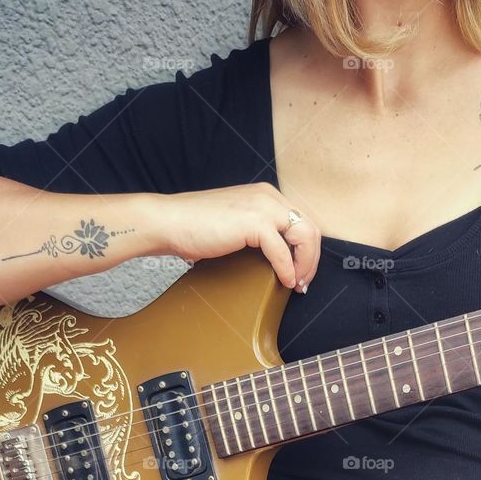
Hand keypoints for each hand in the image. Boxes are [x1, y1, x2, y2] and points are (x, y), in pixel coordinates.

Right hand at [157, 184, 320, 291]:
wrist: (169, 222)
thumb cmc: (195, 228)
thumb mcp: (236, 226)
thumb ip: (259, 233)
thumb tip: (279, 258)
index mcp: (265, 196)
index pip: (302, 222)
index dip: (307, 251)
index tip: (300, 274)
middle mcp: (268, 196)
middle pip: (310, 228)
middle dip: (311, 260)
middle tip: (302, 283)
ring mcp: (262, 207)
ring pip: (304, 236)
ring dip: (304, 265)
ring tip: (295, 284)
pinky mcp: (254, 222)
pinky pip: (283, 251)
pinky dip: (287, 269)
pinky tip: (283, 281)